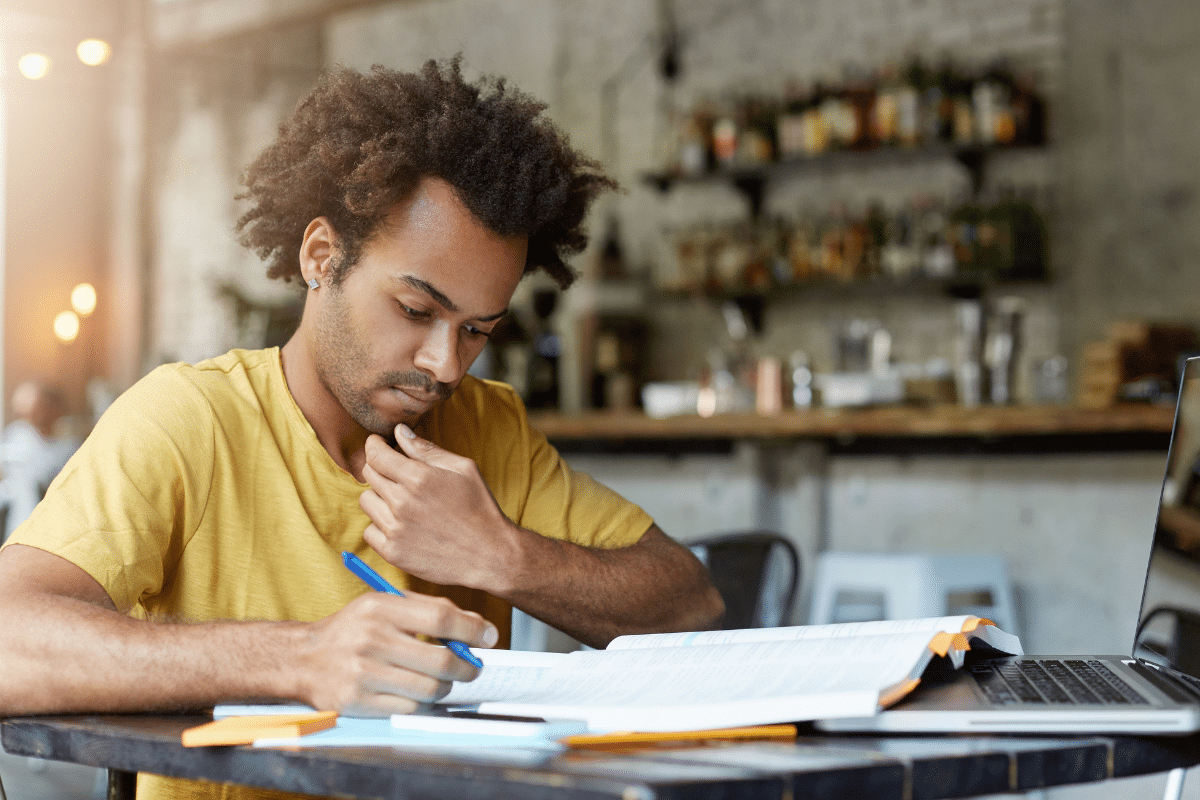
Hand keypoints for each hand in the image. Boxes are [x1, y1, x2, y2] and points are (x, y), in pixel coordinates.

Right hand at [299, 589, 497, 716]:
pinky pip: (410, 708)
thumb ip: (429, 610)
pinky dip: (422, 703)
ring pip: (429, 689)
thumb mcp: (384, 605)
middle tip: (472, 667)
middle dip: (467, 667)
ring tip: (441, 680)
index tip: (489, 637)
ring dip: (444, 687)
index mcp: (380, 608)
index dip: (472, 630)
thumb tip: (477, 626)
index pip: (441, 618)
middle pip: (440, 661)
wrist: (304, 658)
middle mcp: (371, 640)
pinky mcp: (359, 701)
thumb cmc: (353, 629)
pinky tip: (418, 692)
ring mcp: (364, 673)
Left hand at [358, 424, 515, 590]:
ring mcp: (395, 529)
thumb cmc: (480, 507)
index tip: (377, 445)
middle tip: (397, 474)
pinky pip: (369, 531)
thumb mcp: (463, 469)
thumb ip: (427, 449)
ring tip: (402, 502)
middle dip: (379, 468)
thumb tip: (399, 431)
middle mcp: (402, 502)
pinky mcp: (393, 552)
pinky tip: (402, 525)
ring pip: (366, 501)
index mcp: (418, 477)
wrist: (490, 554)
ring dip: (379, 497)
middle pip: (369, 474)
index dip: (373, 445)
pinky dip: (381, 526)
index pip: (375, 454)